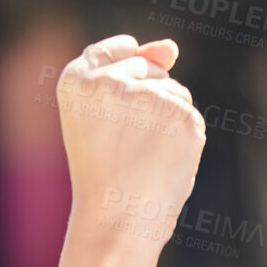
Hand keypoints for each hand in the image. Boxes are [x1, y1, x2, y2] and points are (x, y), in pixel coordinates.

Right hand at [56, 34, 205, 253]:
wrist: (117, 219)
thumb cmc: (106, 174)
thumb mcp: (104, 116)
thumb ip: (134, 72)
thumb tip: (171, 46)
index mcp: (74, 79)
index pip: (110, 51)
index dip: (124, 70)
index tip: (124, 101)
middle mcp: (108, 80)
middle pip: (151, 70)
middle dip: (151, 102)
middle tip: (129, 147)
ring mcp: (147, 95)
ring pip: (175, 93)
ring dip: (170, 120)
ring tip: (145, 156)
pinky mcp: (179, 114)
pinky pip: (191, 117)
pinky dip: (186, 139)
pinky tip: (166, 161)